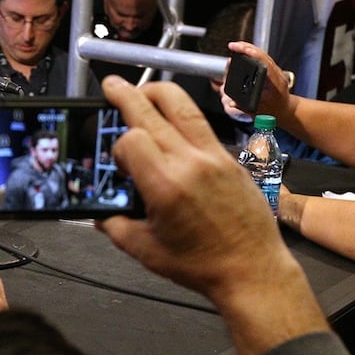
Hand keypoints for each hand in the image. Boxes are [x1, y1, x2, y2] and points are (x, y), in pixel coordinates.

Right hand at [97, 75, 326, 354]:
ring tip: (144, 91)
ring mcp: (215, 157)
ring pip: (184, 107)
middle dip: (128, 94)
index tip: (121, 166)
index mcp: (166, 186)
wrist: (253, 270)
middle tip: (113, 85)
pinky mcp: (232, 160)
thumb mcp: (146, 251)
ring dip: (160, 93)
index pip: (131, 140)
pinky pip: (204, 126)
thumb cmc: (203, 266)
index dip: (118, 149)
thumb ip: (116, 228)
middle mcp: (191, 163)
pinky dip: (184, 118)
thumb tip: (101, 215)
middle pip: (154, 110)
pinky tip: (175, 125)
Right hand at [220, 41, 293, 121]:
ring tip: (236, 46)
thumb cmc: (275, 112)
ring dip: (249, 48)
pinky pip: (262, 57)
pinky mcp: (272, 70)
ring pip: (263, 54)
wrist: (286, 110)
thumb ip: (245, 108)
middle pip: (263, 55)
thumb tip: (232, 102)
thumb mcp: (260, 112)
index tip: (244, 50)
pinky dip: (252, 52)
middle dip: (247, 48)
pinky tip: (244, 50)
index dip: (254, 55)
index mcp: (276, 83)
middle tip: (233, 46)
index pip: (265, 64)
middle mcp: (277, 74)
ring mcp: (275, 70)